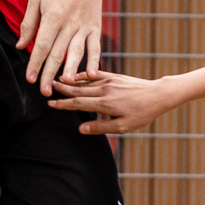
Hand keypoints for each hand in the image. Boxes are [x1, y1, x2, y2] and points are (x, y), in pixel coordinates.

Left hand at [16, 0, 104, 95]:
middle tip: (44, 92)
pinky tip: (92, 74)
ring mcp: (84, 26)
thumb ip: (28, 24)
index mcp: (52, 16)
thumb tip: (20, 47)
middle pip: (57, 52)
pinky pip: (95, 46)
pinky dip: (94, 60)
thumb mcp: (36, 0)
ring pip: (76, 51)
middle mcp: (69, 23)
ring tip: (66, 84)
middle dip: (50, 73)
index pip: (42, 44)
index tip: (30, 79)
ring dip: (72, 69)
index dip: (35, 63)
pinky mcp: (95, 28)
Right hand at [49, 71, 177, 133]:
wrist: (157, 95)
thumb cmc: (141, 114)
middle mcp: (104, 90)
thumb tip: (81, 129)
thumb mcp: (123, 127)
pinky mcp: (114, 77)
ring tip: (57, 81)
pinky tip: (76, 75)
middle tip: (47, 88)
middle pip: (78, 90)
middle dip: (62, 90)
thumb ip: (101, 127)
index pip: (78, 103)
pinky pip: (95, 75)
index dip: (63, 104)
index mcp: (105, 104)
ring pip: (85, 82)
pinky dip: (83, 75)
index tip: (50, 104)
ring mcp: (109, 81)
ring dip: (70, 82)